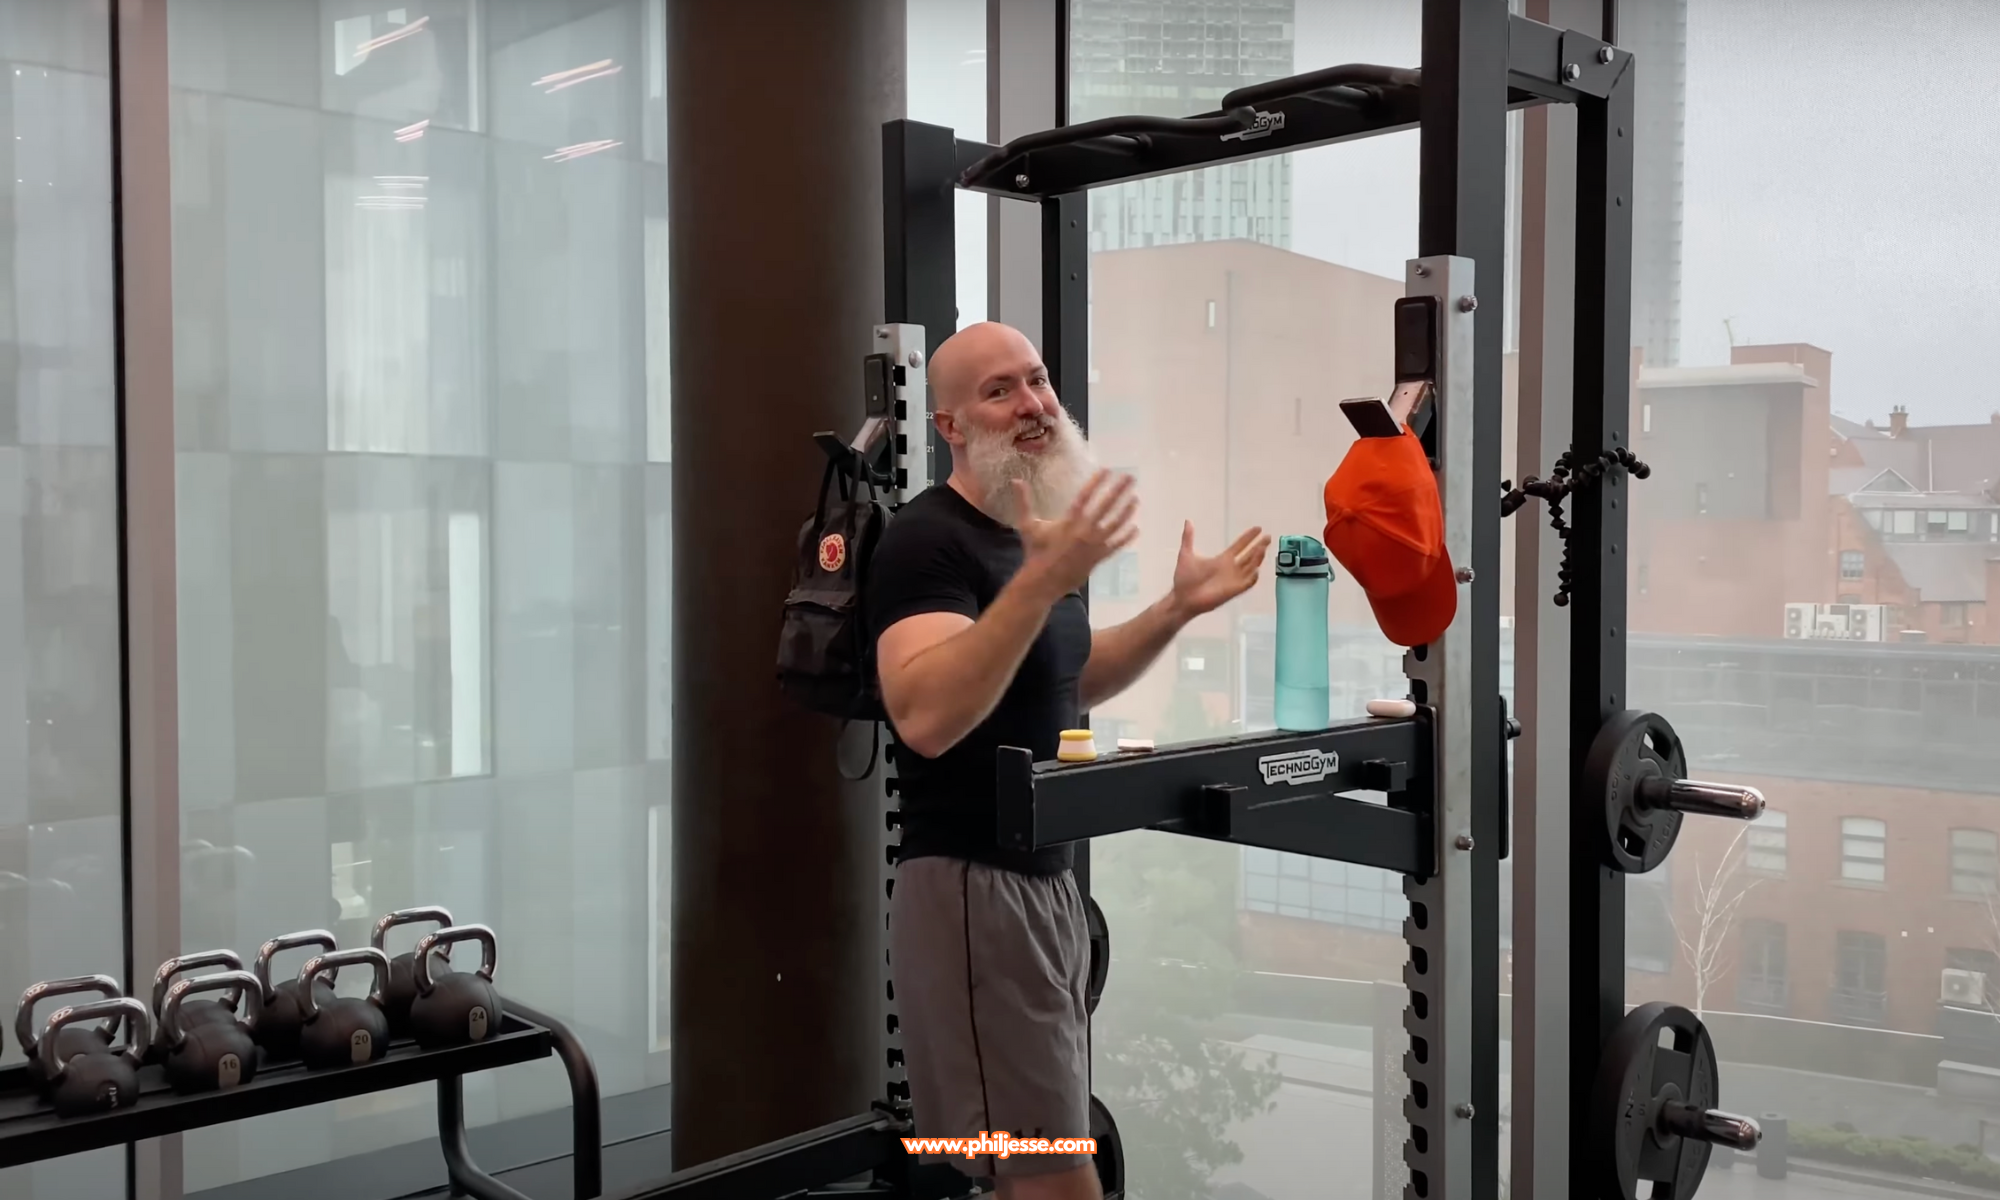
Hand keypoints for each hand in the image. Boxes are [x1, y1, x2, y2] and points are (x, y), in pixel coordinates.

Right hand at [1010, 470, 1138, 599]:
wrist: (1042, 582)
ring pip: (1115, 525)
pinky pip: (1116, 546)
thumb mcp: (1027, 525)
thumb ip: (1024, 502)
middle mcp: (1084, 531)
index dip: (1096, 482)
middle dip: (1118, 490)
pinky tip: (1135, 529)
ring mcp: (1093, 545)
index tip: (1107, 470)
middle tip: (1130, 478)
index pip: (1085, 496)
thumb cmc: (1035, 552)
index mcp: (1068, 522)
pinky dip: (1126, 537)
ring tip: (1135, 499)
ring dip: (1126, 511)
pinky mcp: (1098, 558)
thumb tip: (1016, 480)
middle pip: (1106, 506)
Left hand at [1169, 522, 1270, 617]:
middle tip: (1268, 537)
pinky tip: (1257, 570)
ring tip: (1262, 548)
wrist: (1182, 598)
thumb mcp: (1186, 554)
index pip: (1240, 546)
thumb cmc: (1184, 579)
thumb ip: (1188, 538)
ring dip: (1257, 558)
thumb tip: (1187, 521)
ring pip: (1251, 567)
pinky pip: (1247, 584)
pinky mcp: (1233, 591)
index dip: (1249, 537)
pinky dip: (1253, 577)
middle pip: (1249, 556)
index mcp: (1222, 560)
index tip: (1258, 528)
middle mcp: (1231, 569)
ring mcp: (1233, 580)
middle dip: (1259, 546)